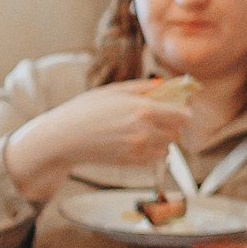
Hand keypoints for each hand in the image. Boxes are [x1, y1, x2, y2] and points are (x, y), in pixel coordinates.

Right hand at [4, 78, 189, 199]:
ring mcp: (138, 149)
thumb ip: (142, 88)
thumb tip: (163, 85)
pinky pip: (155, 158)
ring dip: (162, 140)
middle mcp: (145, 131)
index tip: (175, 108)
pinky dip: (152, 151)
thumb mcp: (112, 91)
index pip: (183, 115)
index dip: (182, 111)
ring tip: (144, 132)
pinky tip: (136, 143)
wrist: (63, 139)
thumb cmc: (83, 111)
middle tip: (158, 119)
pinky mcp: (131, 162)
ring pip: (168, 147)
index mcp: (144, 109)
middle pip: (177, 131)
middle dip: (171, 125)